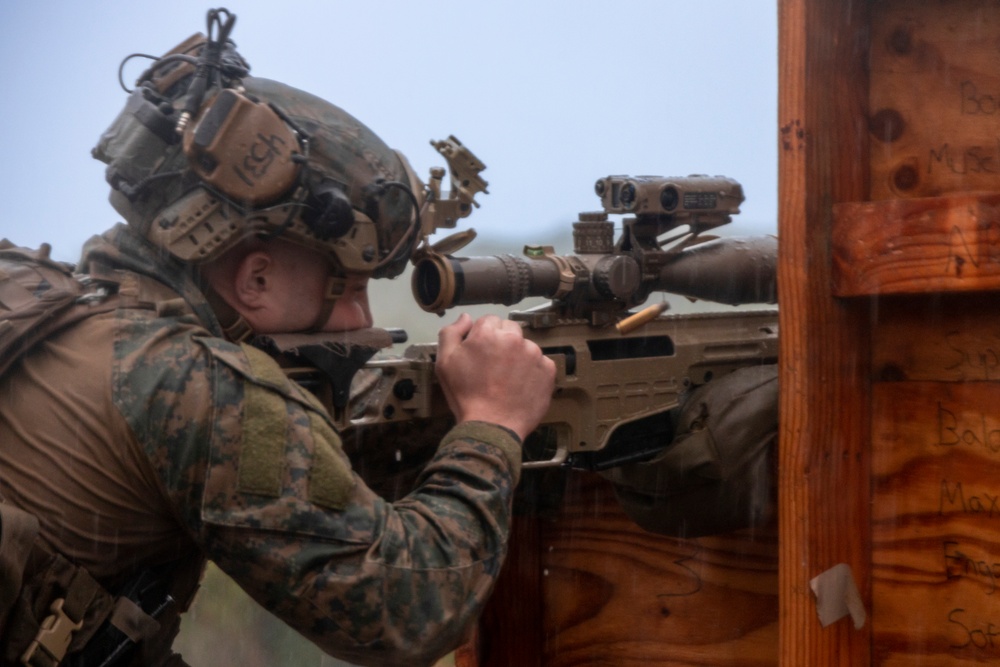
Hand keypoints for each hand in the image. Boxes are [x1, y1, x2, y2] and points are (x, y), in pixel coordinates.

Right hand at [436, 313, 555, 440]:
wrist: (491, 426)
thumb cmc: (466, 396)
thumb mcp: (445, 363)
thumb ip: (451, 333)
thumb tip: (466, 318)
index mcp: (488, 333)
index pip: (489, 320)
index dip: (483, 336)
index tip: (481, 354)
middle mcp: (514, 339)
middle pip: (509, 330)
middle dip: (502, 342)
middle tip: (494, 367)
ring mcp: (534, 354)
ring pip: (525, 346)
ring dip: (518, 356)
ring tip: (507, 380)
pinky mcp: (548, 370)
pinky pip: (540, 363)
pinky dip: (532, 371)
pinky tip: (521, 386)